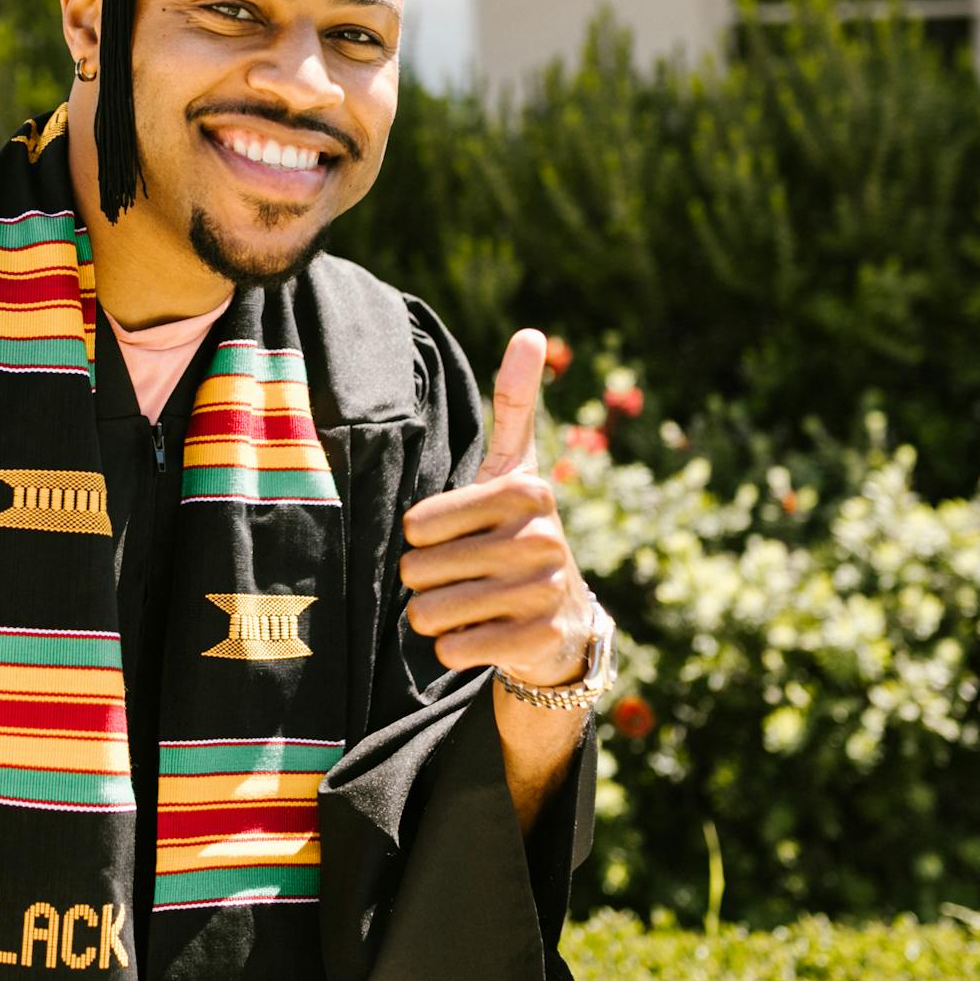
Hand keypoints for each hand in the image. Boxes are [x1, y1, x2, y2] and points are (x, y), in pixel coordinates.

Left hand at [399, 327, 596, 687]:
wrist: (562, 620)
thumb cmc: (518, 532)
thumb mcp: (516, 468)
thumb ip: (514, 402)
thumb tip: (532, 332)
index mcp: (528, 490)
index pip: (417, 523)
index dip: (423, 536)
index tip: (458, 535)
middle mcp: (543, 539)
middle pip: (418, 570)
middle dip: (426, 580)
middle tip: (464, 576)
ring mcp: (544, 593)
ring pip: (429, 612)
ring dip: (435, 615)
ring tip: (471, 604)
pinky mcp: (538, 641)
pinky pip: (453, 648)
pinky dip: (454, 647)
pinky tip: (485, 635)